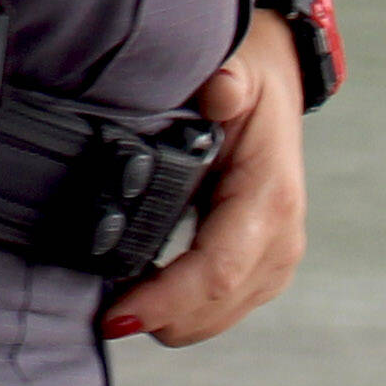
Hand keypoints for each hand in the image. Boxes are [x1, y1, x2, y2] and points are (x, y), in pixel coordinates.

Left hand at [107, 10, 306, 348]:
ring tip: (120, 307)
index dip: (167, 300)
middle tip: (105, 318)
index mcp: (269, 199)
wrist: (280, 81)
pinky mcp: (264, 265)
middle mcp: (280, 238)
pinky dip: (186, 309)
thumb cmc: (254, 78)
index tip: (118, 314)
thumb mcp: (240, 66)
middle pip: (216, 306)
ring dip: (172, 319)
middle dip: (161, 318)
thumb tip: (219, 92)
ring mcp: (276, 257)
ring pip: (220, 316)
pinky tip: (149, 294)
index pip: (218, 270)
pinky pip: (225, 306)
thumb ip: (227, 82)